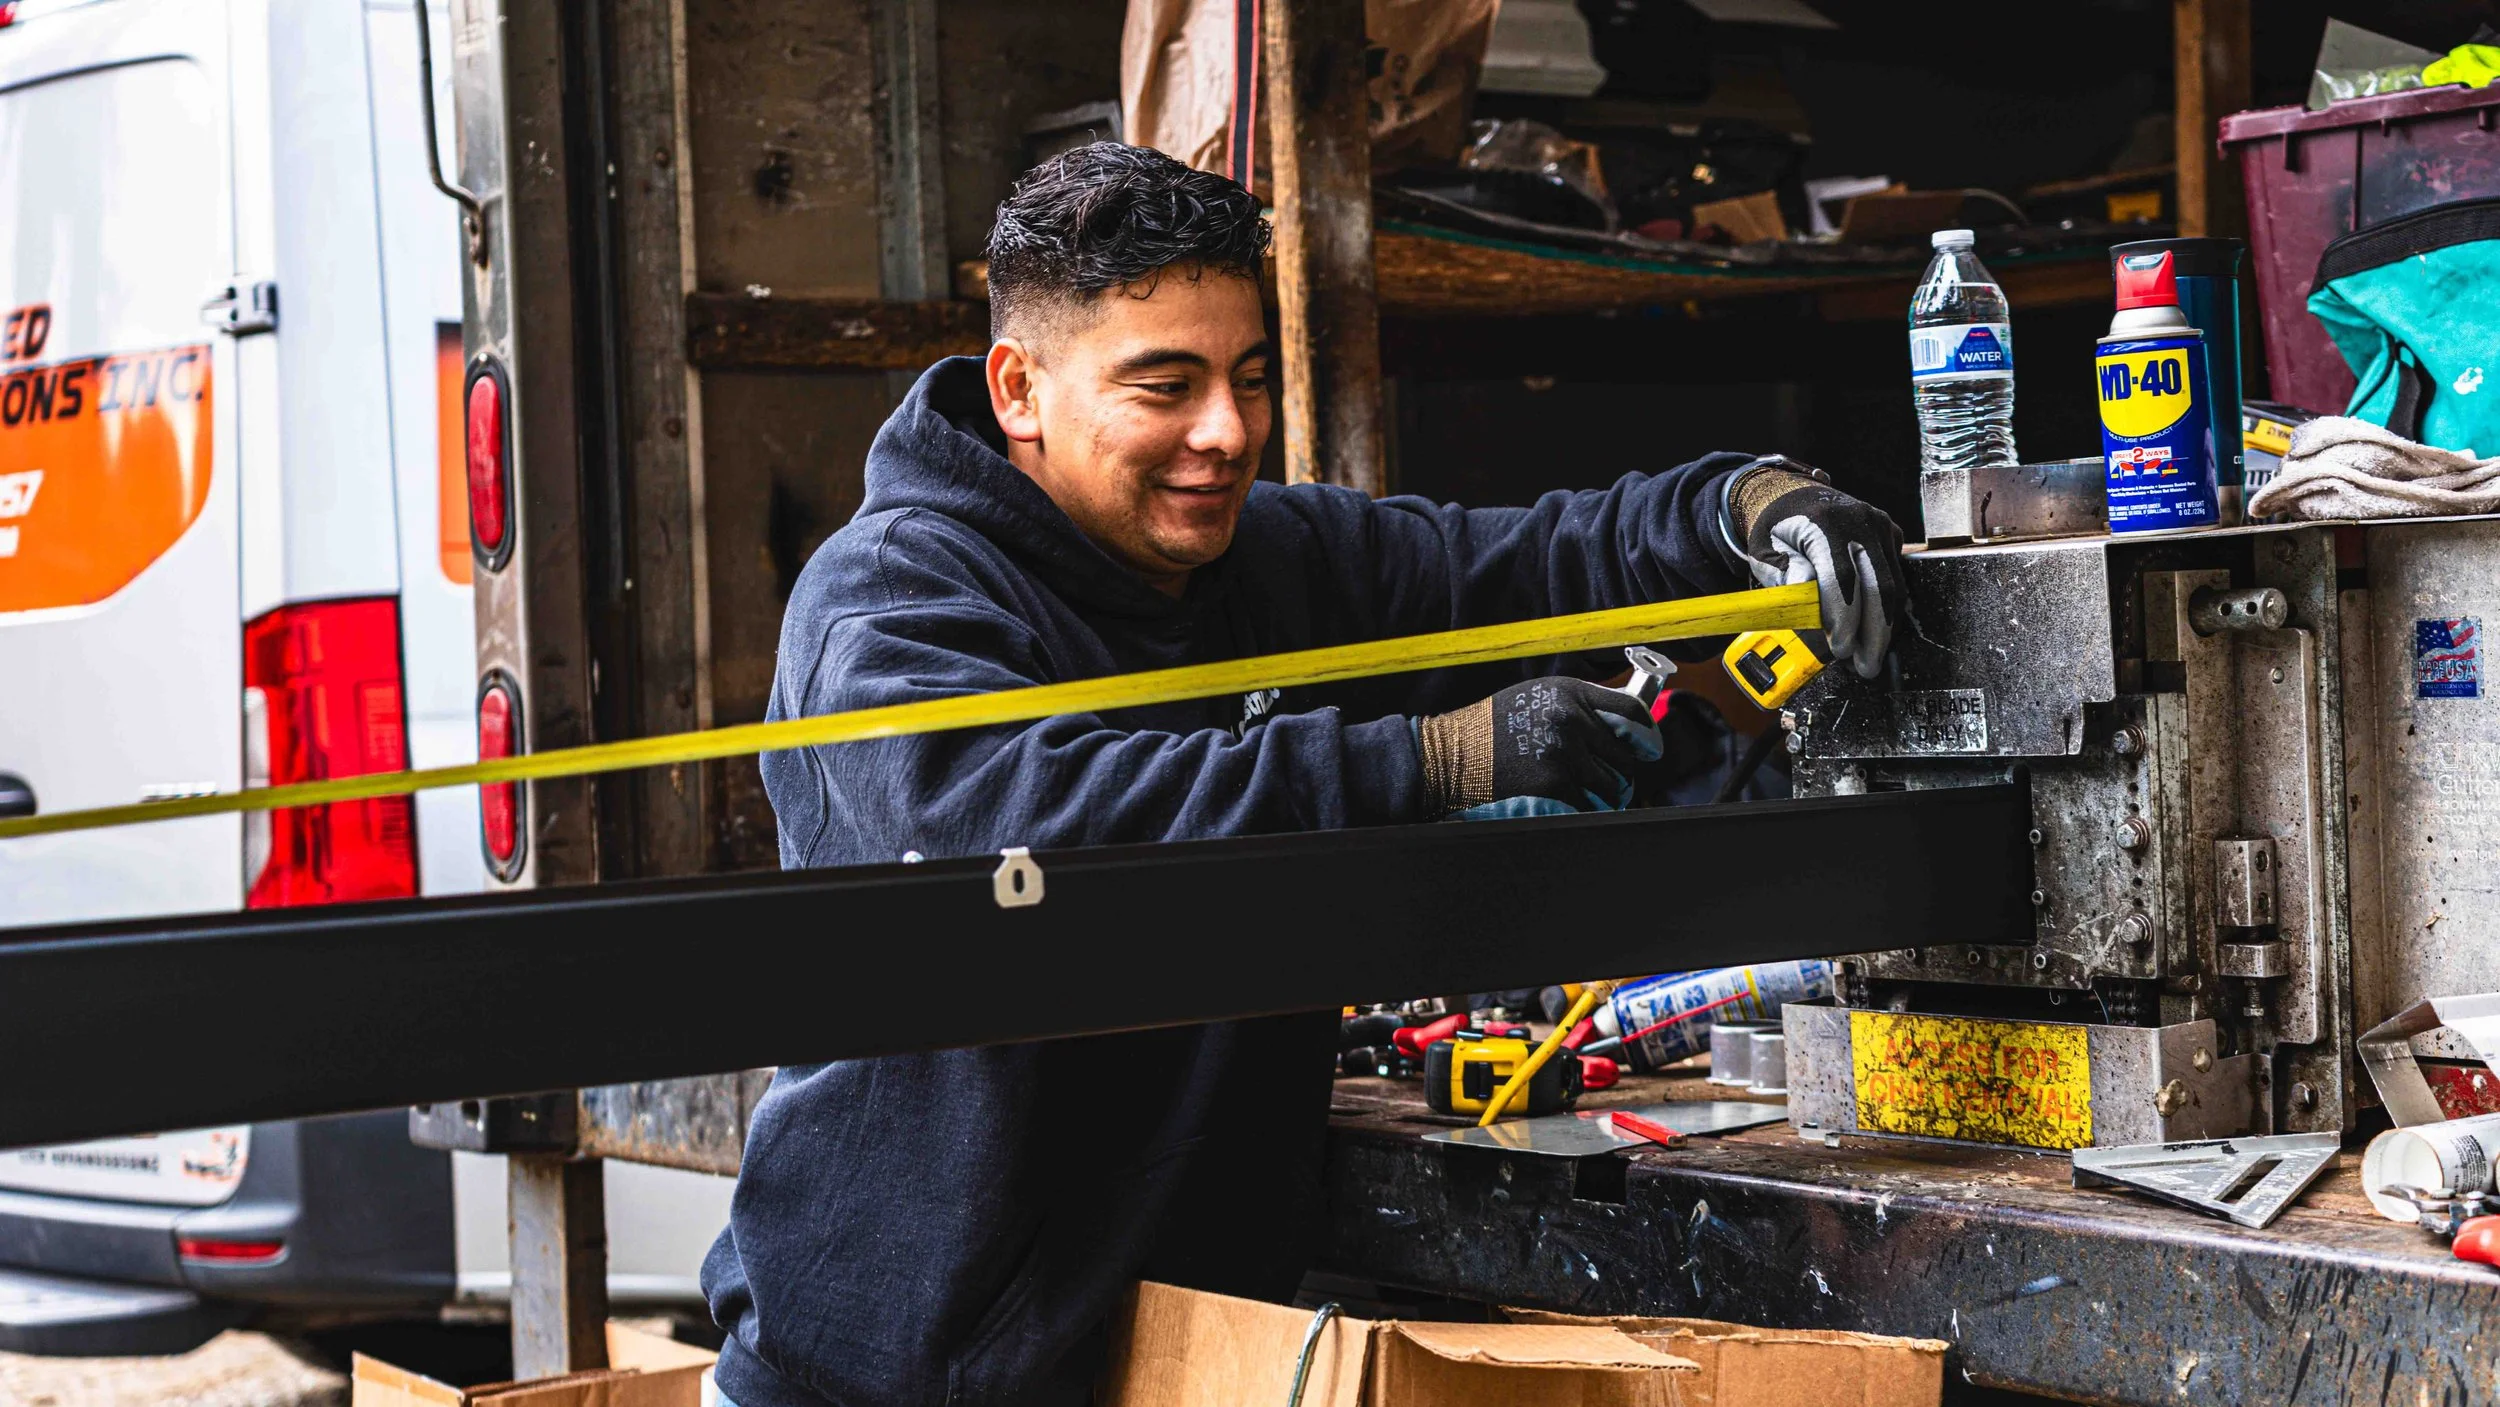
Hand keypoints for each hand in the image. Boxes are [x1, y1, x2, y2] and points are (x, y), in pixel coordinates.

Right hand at [1417, 677, 1662, 815]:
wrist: (1449, 757)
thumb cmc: (1492, 729)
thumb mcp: (1536, 698)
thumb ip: (1579, 707)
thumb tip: (1628, 728)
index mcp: (1569, 693)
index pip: (1631, 711)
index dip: (1646, 734)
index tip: (1649, 749)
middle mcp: (1571, 719)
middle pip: (1626, 756)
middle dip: (1617, 771)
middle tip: (1598, 778)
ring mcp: (1564, 754)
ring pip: (1614, 785)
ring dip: (1604, 795)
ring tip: (1580, 792)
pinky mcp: (1555, 786)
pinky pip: (1591, 806)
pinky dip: (1584, 810)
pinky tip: (1564, 803)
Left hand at [1723, 457, 1905, 677]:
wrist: (1795, 497)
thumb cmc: (1778, 529)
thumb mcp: (1765, 552)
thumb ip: (1785, 576)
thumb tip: (1809, 603)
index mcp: (1824, 523)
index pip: (1841, 577)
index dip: (1844, 617)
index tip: (1840, 647)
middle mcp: (1859, 521)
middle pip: (1878, 586)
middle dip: (1874, 633)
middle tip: (1865, 666)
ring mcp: (1880, 526)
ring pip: (1893, 587)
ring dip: (1884, 628)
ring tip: (1869, 657)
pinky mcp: (1891, 535)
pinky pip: (1896, 580)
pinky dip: (1887, 611)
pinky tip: (1874, 633)